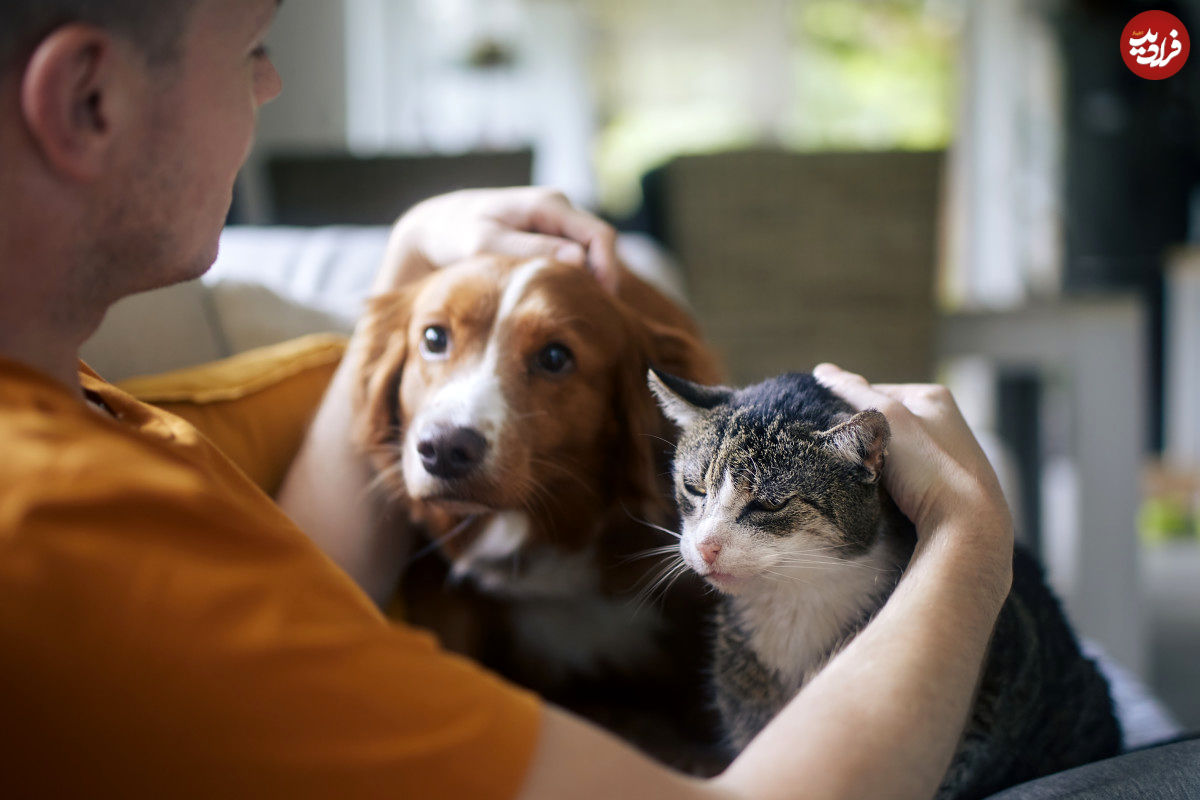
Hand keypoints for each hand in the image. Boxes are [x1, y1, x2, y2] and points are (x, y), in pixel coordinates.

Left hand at [376, 187, 618, 293]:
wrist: (435, 228)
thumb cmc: (455, 234)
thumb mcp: (485, 243)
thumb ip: (530, 249)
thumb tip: (577, 259)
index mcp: (548, 205)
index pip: (599, 236)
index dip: (607, 270)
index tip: (600, 303)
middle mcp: (557, 210)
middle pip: (600, 246)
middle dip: (601, 280)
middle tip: (591, 316)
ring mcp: (554, 224)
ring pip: (588, 255)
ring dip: (587, 282)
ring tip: (578, 314)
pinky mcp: (547, 239)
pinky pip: (573, 259)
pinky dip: (572, 281)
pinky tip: (562, 305)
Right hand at [813, 363, 1012, 553]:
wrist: (966, 525)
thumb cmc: (929, 466)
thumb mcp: (886, 419)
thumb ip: (854, 393)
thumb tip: (823, 370)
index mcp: (934, 397)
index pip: (874, 392)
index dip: (849, 409)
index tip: (834, 429)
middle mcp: (944, 421)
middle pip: (884, 422)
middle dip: (864, 437)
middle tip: (848, 455)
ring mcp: (946, 455)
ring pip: (892, 451)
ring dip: (874, 462)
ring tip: (865, 477)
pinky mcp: (944, 485)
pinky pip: (905, 476)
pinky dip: (889, 483)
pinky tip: (885, 495)